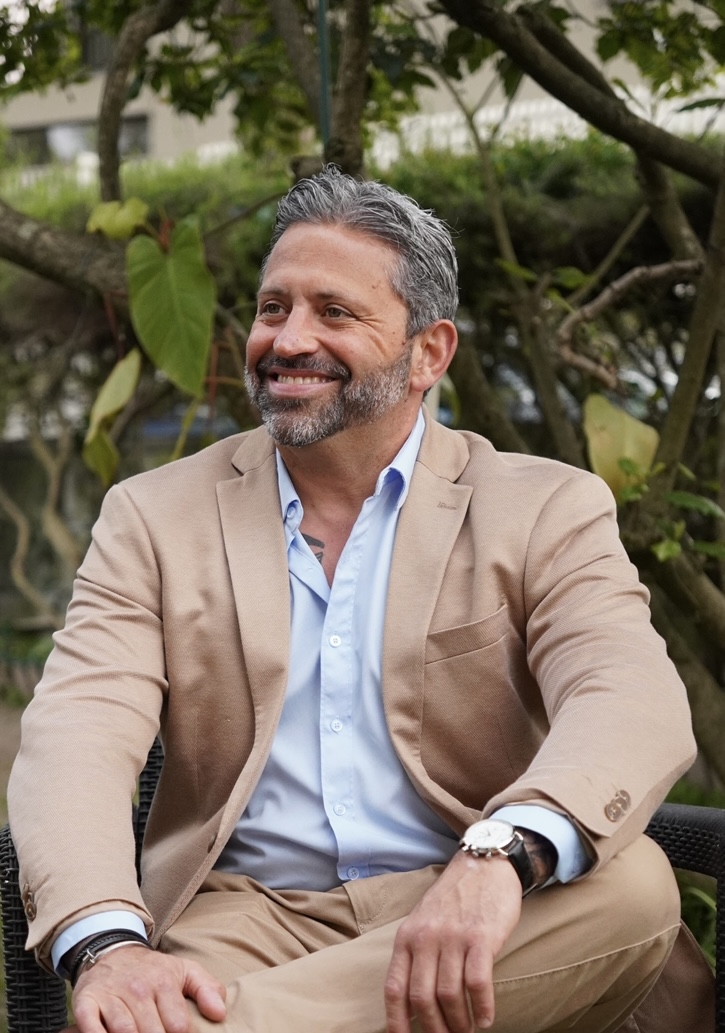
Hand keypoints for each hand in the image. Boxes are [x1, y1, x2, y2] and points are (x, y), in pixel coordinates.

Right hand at [71, 944, 226, 1032]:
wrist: (113, 951)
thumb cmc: (153, 970)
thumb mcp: (184, 971)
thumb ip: (207, 989)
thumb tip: (220, 1014)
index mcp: (164, 982)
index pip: (179, 1025)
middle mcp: (138, 989)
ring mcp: (112, 996)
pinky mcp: (87, 1002)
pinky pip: (91, 1027)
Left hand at [384, 852, 521, 1032]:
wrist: (484, 863)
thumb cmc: (455, 898)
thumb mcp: (424, 921)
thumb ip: (416, 954)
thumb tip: (412, 1002)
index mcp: (407, 937)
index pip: (395, 989)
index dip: (396, 1023)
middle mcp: (426, 938)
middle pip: (422, 999)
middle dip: (434, 1029)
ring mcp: (453, 937)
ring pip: (449, 996)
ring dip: (459, 1023)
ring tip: (467, 1031)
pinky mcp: (481, 937)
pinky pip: (477, 983)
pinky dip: (482, 1008)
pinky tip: (485, 1018)